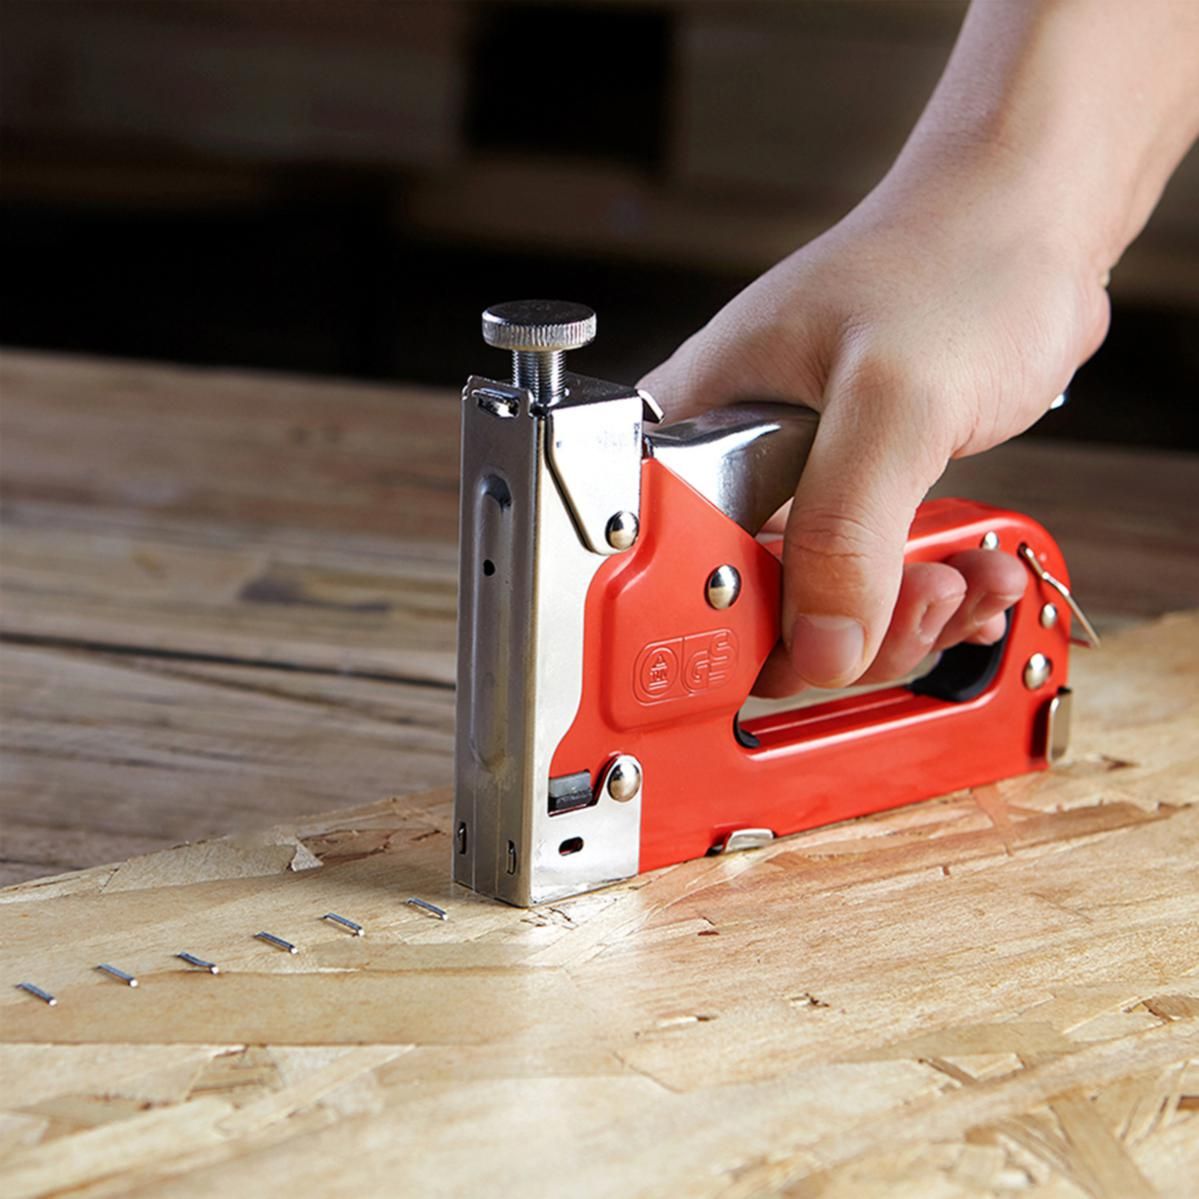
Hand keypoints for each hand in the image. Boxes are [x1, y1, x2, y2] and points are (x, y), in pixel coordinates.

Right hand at [640, 151, 1110, 694]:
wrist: (1027, 225)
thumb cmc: (953, 261)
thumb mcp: (894, 399)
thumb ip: (846, 528)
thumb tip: (821, 648)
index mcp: (691, 428)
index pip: (668, 569)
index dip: (726, 627)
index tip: (804, 641)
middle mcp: (725, 465)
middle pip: (744, 608)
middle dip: (843, 628)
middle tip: (917, 597)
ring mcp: (787, 486)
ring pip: (813, 609)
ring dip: (902, 617)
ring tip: (964, 577)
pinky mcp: (844, 497)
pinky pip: (865, 584)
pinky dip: (925, 597)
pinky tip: (972, 570)